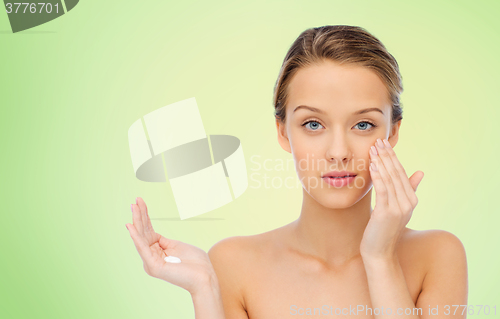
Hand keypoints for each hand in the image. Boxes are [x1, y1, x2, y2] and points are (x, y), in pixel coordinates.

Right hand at [126, 197, 217, 294]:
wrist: (205, 277)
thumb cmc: (195, 263)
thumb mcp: (178, 246)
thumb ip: (165, 242)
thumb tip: (155, 236)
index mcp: (158, 252)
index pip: (148, 231)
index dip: (144, 216)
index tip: (140, 202)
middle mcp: (151, 257)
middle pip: (143, 232)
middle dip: (139, 215)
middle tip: (135, 200)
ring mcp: (151, 263)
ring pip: (141, 237)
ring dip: (137, 221)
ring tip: (134, 206)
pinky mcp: (154, 266)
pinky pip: (143, 248)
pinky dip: (136, 237)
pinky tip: (131, 226)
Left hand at [360, 138, 423, 260]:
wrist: (379, 252)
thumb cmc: (384, 229)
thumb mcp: (397, 208)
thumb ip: (407, 190)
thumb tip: (420, 172)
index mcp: (411, 200)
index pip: (402, 173)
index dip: (393, 157)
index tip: (384, 144)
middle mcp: (408, 203)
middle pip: (396, 174)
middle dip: (387, 156)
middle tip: (378, 141)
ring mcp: (398, 208)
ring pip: (390, 180)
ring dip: (381, 162)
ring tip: (374, 149)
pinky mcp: (387, 213)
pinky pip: (383, 190)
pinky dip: (378, 177)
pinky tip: (373, 166)